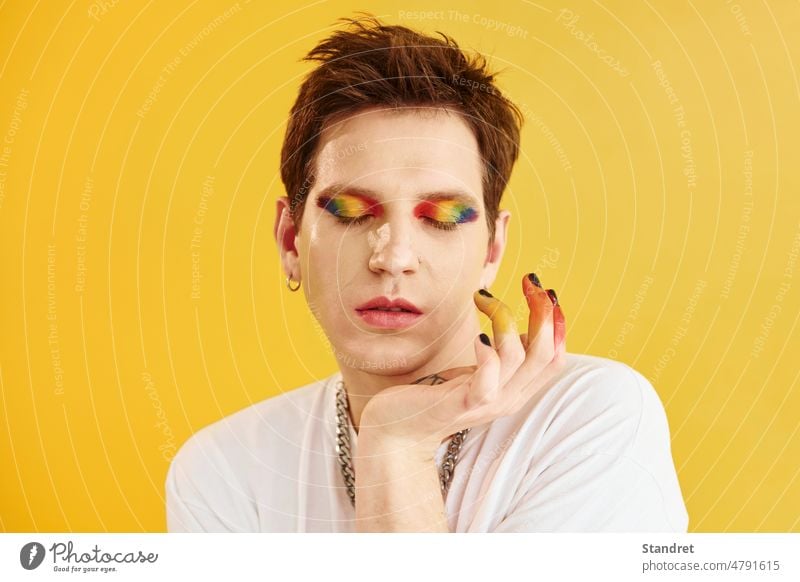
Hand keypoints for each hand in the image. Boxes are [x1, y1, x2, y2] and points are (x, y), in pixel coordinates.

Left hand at [358, 274, 566, 455]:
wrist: (396, 429)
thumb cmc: (434, 393)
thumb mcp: (478, 371)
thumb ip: (503, 355)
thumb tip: (525, 328)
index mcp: (516, 389)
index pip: (555, 358)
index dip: (556, 322)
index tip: (545, 290)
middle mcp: (509, 399)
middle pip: (547, 355)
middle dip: (543, 311)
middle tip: (530, 282)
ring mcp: (487, 404)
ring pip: (518, 357)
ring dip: (504, 317)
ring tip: (483, 298)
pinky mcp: (461, 405)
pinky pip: (487, 381)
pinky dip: (487, 353)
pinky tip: (476, 335)